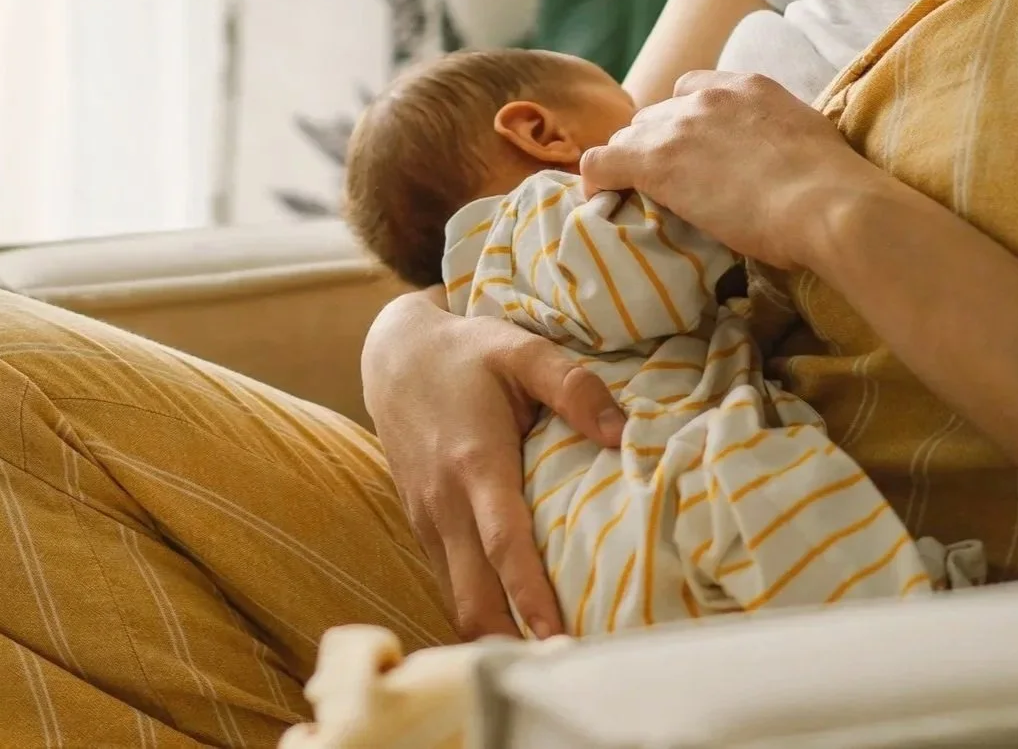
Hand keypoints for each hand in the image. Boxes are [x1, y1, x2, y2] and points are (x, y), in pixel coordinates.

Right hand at [361, 291, 624, 639]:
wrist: (394, 354)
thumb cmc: (467, 351)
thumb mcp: (522, 349)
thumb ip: (574, 386)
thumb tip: (623, 432)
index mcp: (475, 463)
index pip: (504, 545)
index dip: (530, 595)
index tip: (559, 637)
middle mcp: (445, 502)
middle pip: (473, 595)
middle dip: (510, 640)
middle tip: (561, 666)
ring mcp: (426, 518)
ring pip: (455, 597)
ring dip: (493, 632)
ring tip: (543, 657)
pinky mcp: (420, 524)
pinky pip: (448, 580)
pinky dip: (476, 607)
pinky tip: (510, 623)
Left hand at [578, 70, 874, 268]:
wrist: (827, 203)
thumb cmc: (833, 187)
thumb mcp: (805, 140)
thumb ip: (777, 137)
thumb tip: (776, 163)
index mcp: (747, 86)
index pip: (691, 90)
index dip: (684, 123)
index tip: (690, 152)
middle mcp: (707, 97)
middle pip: (656, 115)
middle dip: (656, 144)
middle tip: (668, 183)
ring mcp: (679, 127)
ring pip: (629, 137)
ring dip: (632, 164)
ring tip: (637, 198)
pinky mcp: (655, 162)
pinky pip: (602, 161)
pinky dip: (596, 179)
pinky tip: (599, 198)